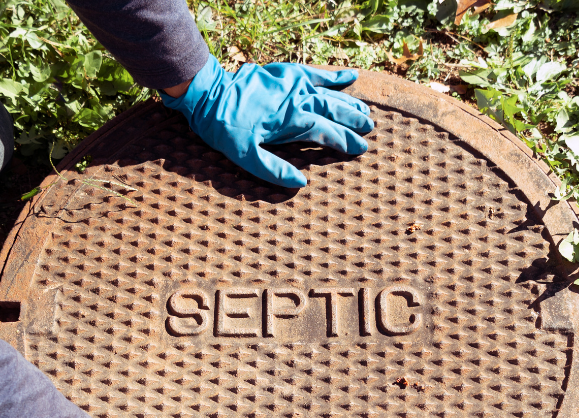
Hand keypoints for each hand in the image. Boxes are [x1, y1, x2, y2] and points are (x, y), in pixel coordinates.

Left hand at [161, 57, 374, 187]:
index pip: (327, 133)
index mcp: (293, 121)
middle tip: (369, 129)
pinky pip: (315, 73)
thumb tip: (300, 183)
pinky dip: (334, 76)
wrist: (208, 92)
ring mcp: (293, 84)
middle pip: (334, 110)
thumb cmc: (225, 128)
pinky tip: (351, 76)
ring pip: (329, 93)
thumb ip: (273, 170)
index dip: (346, 141)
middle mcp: (298, 100)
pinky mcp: (286, 73)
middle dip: (354, 120)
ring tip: (365, 111)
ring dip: (348, 102)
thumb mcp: (244, 156)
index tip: (361, 148)